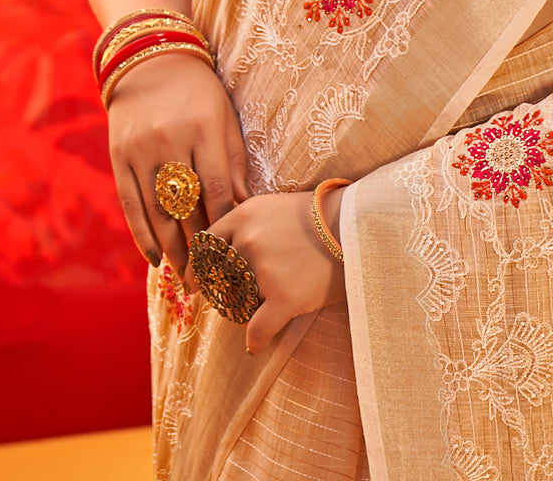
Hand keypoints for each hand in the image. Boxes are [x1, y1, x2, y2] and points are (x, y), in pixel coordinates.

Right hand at [107, 51, 249, 275]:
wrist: (151, 62)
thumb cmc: (199, 94)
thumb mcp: (224, 117)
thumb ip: (234, 160)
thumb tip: (245, 205)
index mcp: (203, 128)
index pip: (215, 188)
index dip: (223, 225)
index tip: (233, 253)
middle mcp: (169, 139)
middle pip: (184, 206)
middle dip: (198, 246)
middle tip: (211, 279)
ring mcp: (141, 149)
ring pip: (157, 211)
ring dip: (171, 249)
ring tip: (186, 276)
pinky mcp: (119, 157)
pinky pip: (131, 204)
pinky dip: (142, 236)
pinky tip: (156, 258)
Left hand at [193, 188, 346, 353]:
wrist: (359, 224)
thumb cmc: (320, 216)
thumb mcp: (275, 206)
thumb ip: (245, 225)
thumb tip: (217, 253)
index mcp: (243, 215)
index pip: (205, 246)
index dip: (198, 268)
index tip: (193, 283)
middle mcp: (248, 241)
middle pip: (219, 279)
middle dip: (225, 293)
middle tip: (237, 299)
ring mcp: (264, 270)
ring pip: (238, 304)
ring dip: (247, 312)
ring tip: (265, 310)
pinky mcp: (283, 297)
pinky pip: (256, 330)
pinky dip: (255, 341)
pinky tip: (256, 346)